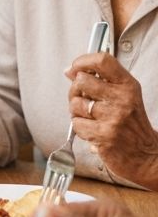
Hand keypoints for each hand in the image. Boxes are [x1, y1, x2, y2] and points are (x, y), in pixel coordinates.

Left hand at [65, 51, 157, 187]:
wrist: (146, 155)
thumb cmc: (131, 124)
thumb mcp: (123, 96)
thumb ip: (99, 82)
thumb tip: (70, 71)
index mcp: (128, 85)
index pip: (102, 61)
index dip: (82, 61)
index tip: (75, 68)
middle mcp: (122, 98)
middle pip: (81, 81)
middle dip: (75, 91)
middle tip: (83, 100)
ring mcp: (113, 117)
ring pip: (75, 103)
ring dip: (77, 112)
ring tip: (91, 118)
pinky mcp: (104, 135)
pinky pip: (76, 124)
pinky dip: (81, 128)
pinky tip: (93, 130)